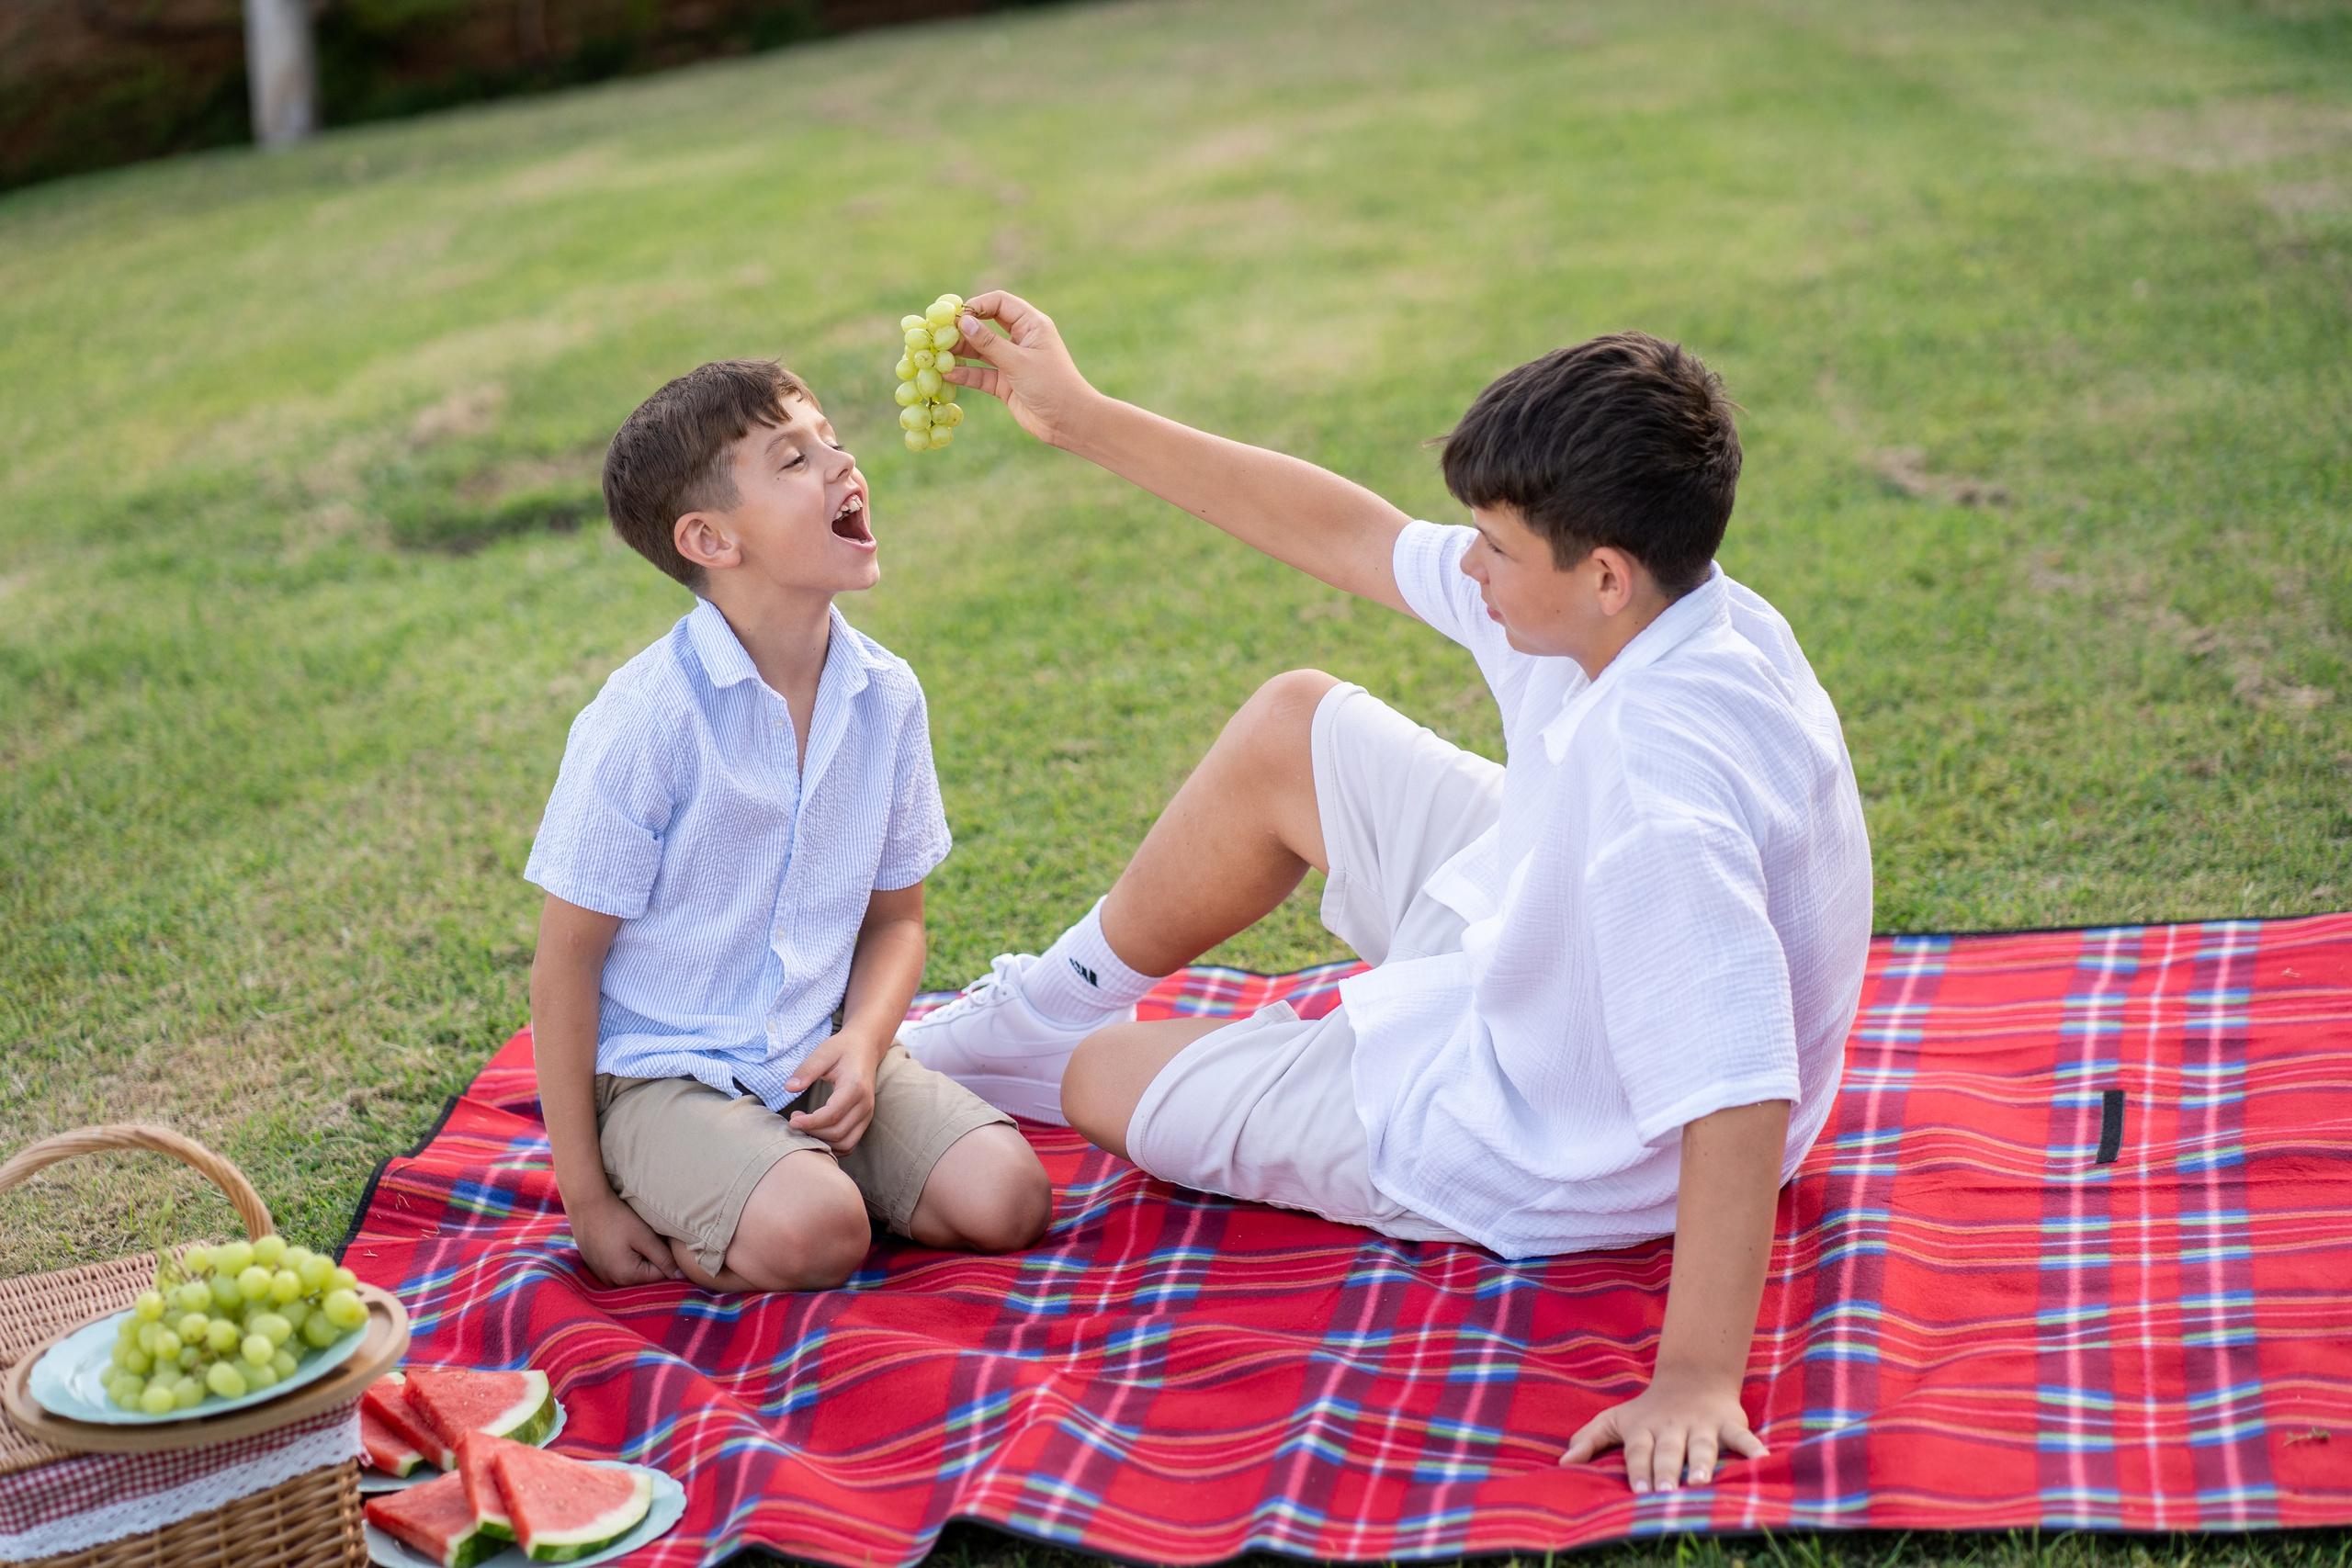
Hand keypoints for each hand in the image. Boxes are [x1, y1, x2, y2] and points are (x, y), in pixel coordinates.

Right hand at [572, 1192, 679, 1287]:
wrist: (586, 1204)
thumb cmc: (617, 1217)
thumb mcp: (646, 1237)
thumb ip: (664, 1259)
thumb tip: (680, 1276)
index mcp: (626, 1276)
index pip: (659, 1275)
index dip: (665, 1257)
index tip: (658, 1239)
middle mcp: (612, 1281)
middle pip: (644, 1276)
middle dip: (650, 1259)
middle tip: (644, 1237)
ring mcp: (601, 1275)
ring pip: (631, 1272)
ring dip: (637, 1258)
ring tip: (630, 1237)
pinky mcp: (595, 1266)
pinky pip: (617, 1268)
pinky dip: (623, 1257)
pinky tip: (619, 1240)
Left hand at [784, 1030, 884, 1152]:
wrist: (865, 1047)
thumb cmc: (843, 1049)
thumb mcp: (823, 1053)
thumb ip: (806, 1070)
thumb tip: (789, 1088)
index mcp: (855, 1087)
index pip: (832, 1115)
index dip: (810, 1122)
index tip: (792, 1120)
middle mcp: (865, 1104)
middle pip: (838, 1132)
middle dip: (813, 1132)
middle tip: (794, 1120)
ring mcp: (867, 1114)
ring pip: (845, 1143)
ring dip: (823, 1142)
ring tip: (805, 1128)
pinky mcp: (865, 1119)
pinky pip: (850, 1143)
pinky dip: (833, 1146)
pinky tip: (817, 1134)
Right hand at [943, 291, 1102, 447]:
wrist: (1069, 422)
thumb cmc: (1052, 385)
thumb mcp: (1018, 361)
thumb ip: (989, 343)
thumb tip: (962, 321)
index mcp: (1031, 324)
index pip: (999, 302)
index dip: (976, 305)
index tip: (954, 315)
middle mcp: (1020, 339)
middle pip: (985, 325)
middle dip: (962, 329)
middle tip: (937, 333)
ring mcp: (1011, 362)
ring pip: (980, 351)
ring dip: (959, 352)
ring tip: (937, 353)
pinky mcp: (1005, 383)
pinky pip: (981, 374)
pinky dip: (965, 374)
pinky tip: (947, 374)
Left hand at [1560, 1371, 1766, 1492]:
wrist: (1691, 1379)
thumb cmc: (1648, 1411)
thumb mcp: (1615, 1420)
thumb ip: (1589, 1440)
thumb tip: (1562, 1463)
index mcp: (1645, 1429)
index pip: (1639, 1451)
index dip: (1638, 1468)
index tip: (1637, 1489)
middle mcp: (1672, 1428)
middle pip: (1669, 1451)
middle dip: (1668, 1471)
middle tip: (1667, 1492)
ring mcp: (1702, 1426)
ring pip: (1703, 1445)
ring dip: (1703, 1462)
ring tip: (1702, 1481)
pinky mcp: (1728, 1423)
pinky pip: (1741, 1436)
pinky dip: (1752, 1447)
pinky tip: (1762, 1460)